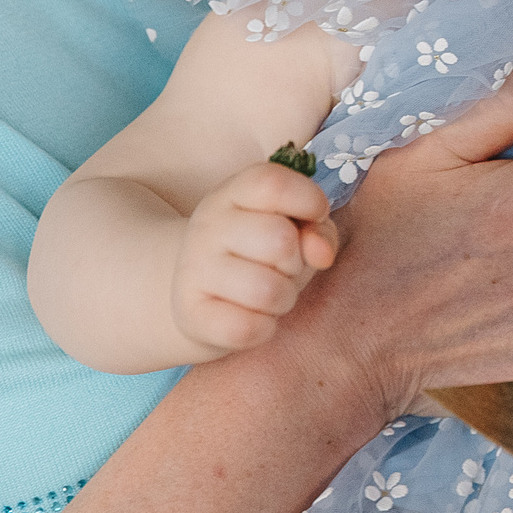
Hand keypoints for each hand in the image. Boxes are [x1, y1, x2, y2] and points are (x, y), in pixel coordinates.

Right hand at [168, 162, 339, 354]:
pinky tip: (253, 318)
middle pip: (279, 240)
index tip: (315, 217)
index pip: (273, 183)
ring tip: (271, 294)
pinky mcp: (190, 314)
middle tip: (284, 268)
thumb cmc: (262, 255)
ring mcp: (193, 269)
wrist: (201, 296)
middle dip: (297, 262)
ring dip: (284, 298)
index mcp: (234, 193)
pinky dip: (264, 329)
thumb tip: (322, 254)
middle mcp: (207, 225)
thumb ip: (318, 230)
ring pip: (267, 290)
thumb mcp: (295, 229)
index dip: (309, 200)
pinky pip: (248, 329)